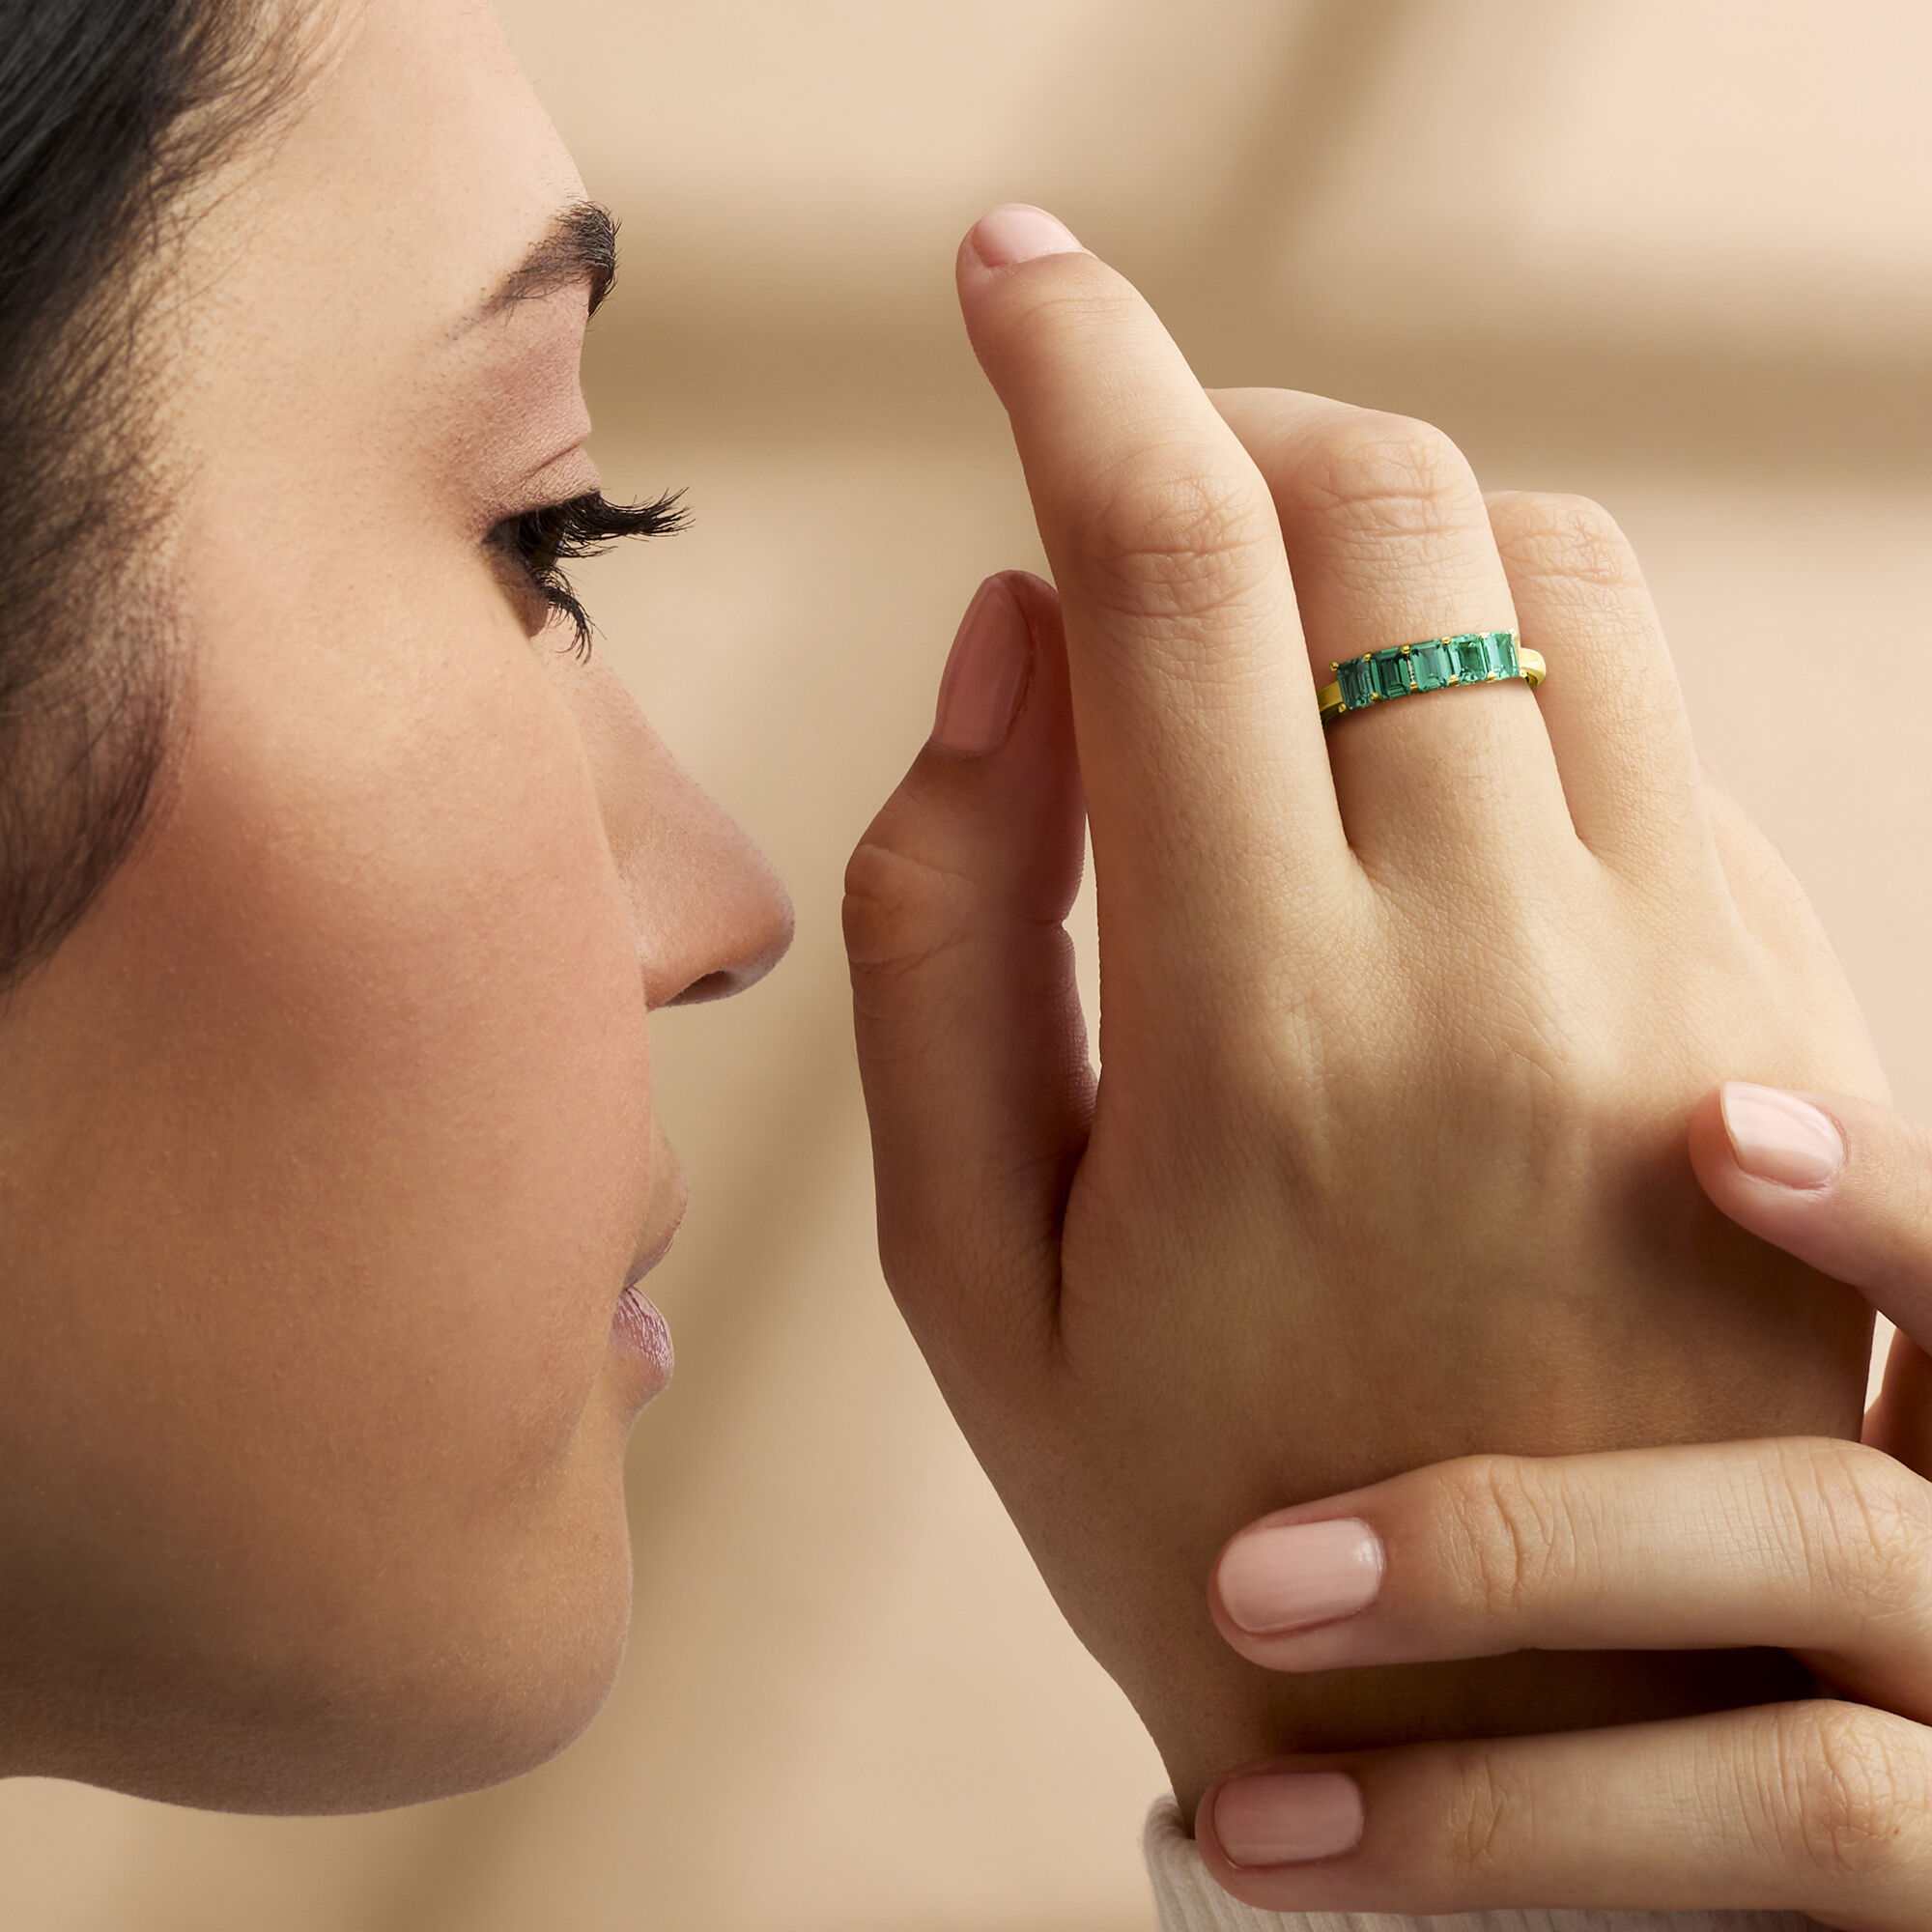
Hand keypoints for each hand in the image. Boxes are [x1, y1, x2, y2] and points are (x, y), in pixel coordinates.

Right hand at [842, 203, 1881, 1812]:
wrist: (1526, 1735)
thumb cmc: (1195, 1520)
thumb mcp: (970, 1270)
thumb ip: (943, 927)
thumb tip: (1002, 643)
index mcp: (1254, 1033)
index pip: (1162, 563)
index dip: (1071, 361)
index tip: (1011, 266)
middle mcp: (1496, 967)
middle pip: (1383, 496)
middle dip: (1227, 423)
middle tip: (1132, 496)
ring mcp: (1681, 976)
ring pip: (1547, 565)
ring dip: (1385, 525)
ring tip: (1269, 640)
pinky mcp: (1784, 1007)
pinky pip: (1647, 716)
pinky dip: (1505, 665)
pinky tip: (1415, 790)